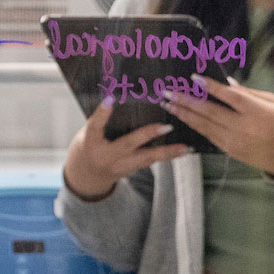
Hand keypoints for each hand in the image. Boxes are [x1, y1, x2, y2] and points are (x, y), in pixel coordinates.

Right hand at [62, 101, 191, 199]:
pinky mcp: (132, 170)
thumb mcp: (89, 132)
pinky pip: (150, 162)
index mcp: (92, 142)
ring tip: (184, 147)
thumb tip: (112, 98)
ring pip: (146, 158)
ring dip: (167, 152)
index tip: (110, 99)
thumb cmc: (90, 147)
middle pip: (128, 144)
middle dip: (147, 135)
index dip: (102, 113)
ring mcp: (121, 166)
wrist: (89, 175)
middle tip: (166, 127)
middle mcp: (107, 155)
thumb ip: (100, 119)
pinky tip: (180, 151)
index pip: (95, 126)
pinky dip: (166, 156)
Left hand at [161, 76, 273, 177]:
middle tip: (168, 92)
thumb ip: (248, 93)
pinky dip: (194, 126)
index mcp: (256, 112)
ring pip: (204, 125)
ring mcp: (234, 141)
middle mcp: (243, 127)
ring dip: (183, 114)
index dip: (210, 87)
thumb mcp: (272, 102)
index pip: (229, 97)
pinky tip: (182, 117)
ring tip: (168, 104)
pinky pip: (208, 136)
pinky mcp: (229, 150)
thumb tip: (226, 83)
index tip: (194, 78)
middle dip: (186, 101)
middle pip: (210, 112)